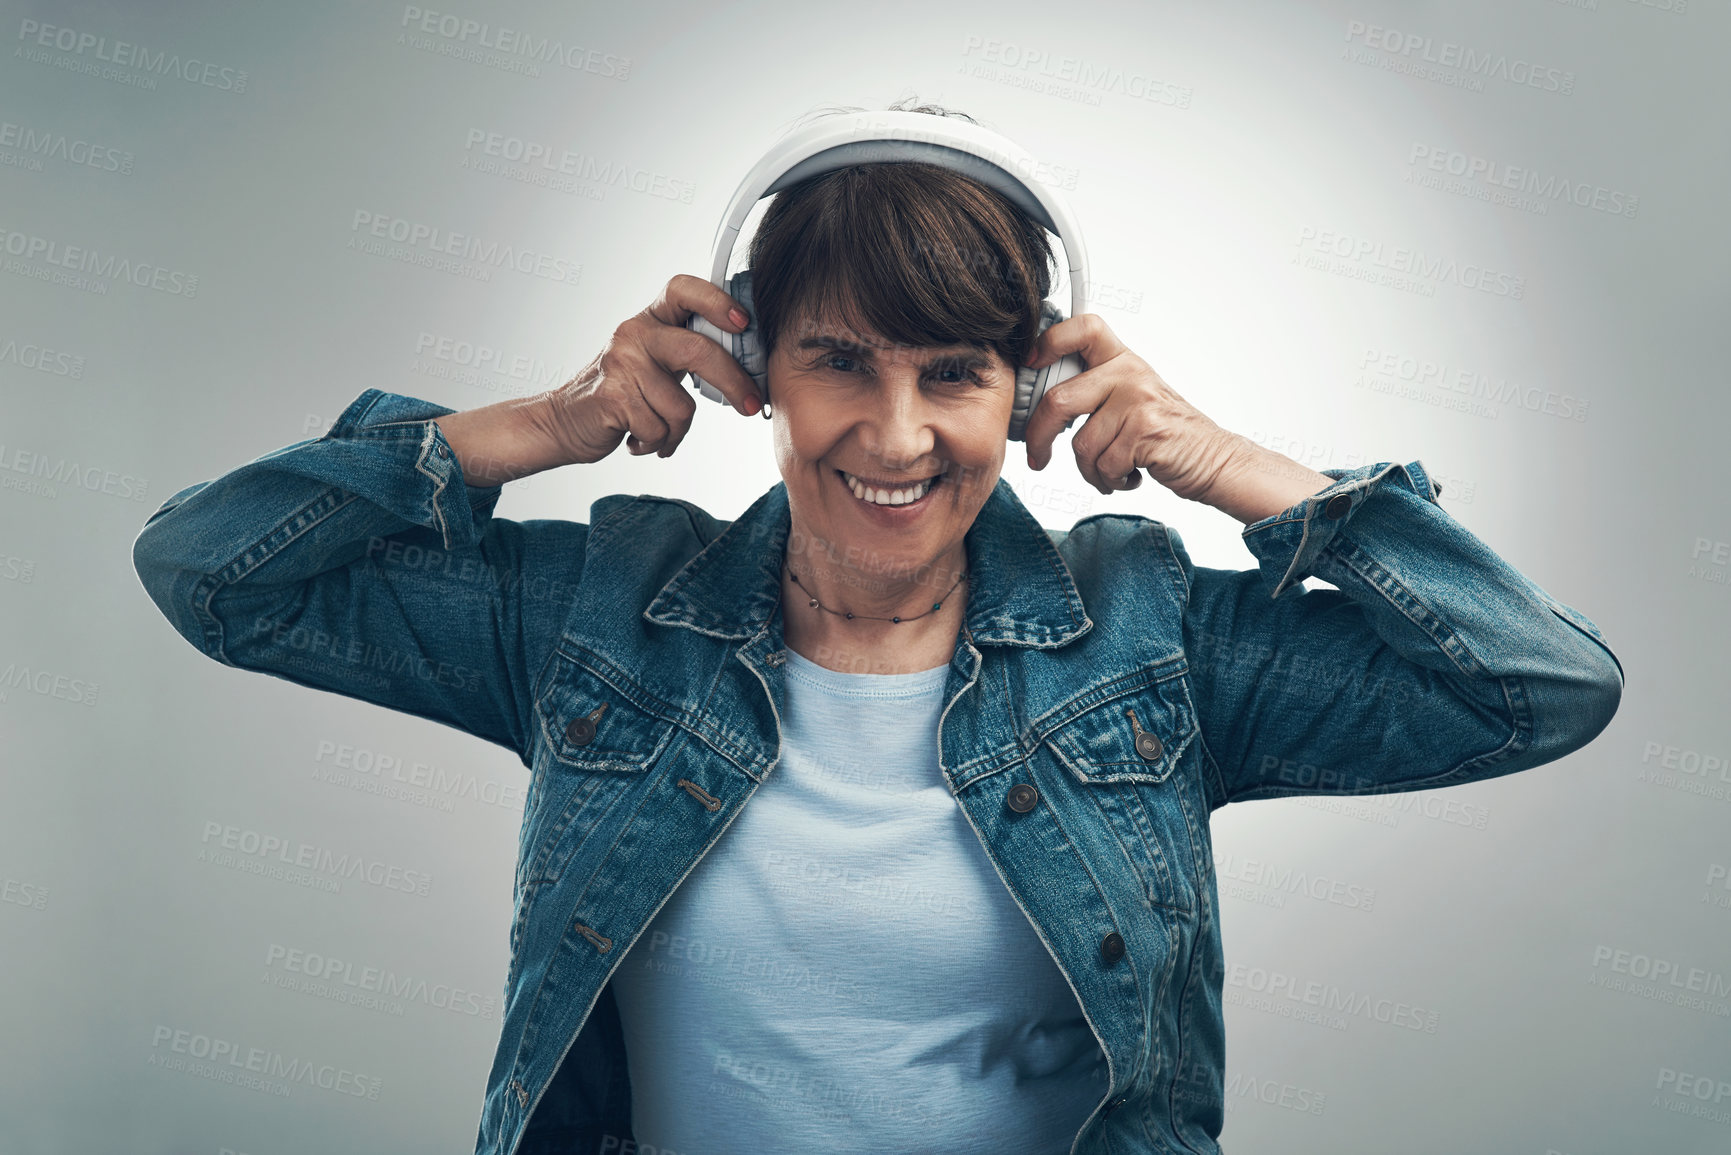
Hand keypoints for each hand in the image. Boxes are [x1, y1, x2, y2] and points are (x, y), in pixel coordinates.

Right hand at [532, 274, 761, 463]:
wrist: (564, 421)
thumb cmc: (622, 394)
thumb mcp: (656, 362)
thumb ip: (690, 352)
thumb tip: (750, 363)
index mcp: (650, 319)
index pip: (684, 289)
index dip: (717, 302)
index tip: (743, 323)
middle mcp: (635, 334)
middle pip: (698, 351)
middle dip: (734, 383)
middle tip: (751, 407)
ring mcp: (622, 364)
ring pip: (681, 407)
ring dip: (676, 431)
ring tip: (657, 431)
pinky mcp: (613, 397)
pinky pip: (660, 429)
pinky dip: (657, 443)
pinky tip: (638, 438)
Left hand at [1021, 313, 1237, 501]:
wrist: (1214, 459)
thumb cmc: (1166, 434)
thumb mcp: (1132, 399)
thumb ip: (1095, 392)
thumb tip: (1041, 405)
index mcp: (1122, 360)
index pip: (1084, 328)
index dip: (1050, 340)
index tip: (1030, 363)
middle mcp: (1130, 373)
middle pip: (1059, 400)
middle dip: (1039, 437)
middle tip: (1037, 458)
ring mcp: (1139, 400)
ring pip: (1081, 444)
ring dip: (1090, 470)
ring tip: (1111, 472)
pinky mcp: (1146, 430)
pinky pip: (1103, 464)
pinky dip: (1110, 481)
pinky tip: (1129, 476)